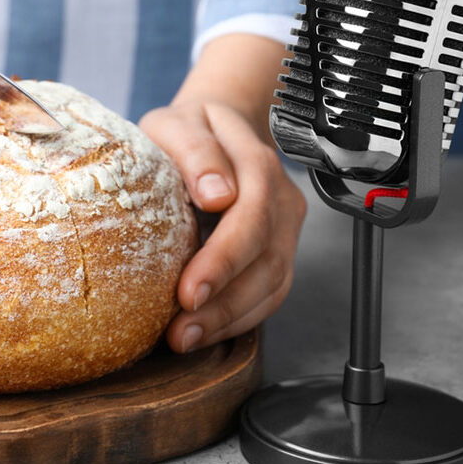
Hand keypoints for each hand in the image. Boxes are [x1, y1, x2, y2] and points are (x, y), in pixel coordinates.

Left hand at [140, 99, 305, 351]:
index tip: (187, 292)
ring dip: (230, 319)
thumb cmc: (188, 129)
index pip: (250, 215)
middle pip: (266, 258)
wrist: (217, 129)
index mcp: (256, 162)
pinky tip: (206, 332)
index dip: (223, 260)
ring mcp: (285, 226)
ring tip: (186, 340)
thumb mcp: (177, 123)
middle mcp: (280, 197)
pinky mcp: (279, 249)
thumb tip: (217, 195)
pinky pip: (270, 292)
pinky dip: (239, 319)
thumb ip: (196, 150)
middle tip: (181, 331)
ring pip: (273, 283)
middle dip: (224, 302)